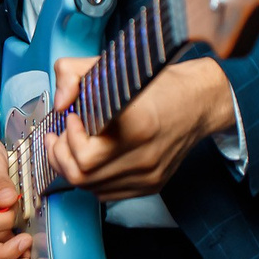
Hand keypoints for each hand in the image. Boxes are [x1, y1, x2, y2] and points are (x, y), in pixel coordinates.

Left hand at [47, 56, 233, 200]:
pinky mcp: (151, 184)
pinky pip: (108, 193)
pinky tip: (94, 157)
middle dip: (61, 156)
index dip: (68, 139)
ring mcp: (148, 175)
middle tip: (59, 136)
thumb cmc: (159, 84)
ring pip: (91, 188)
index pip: (85, 156)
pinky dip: (94, 179)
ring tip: (72, 145)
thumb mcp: (113, 66)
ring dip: (74, 168)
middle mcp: (144, 157)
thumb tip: (59, 102)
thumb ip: (74, 74)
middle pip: (82, 177)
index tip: (71, 118)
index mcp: (137, 126)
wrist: (199, 101)